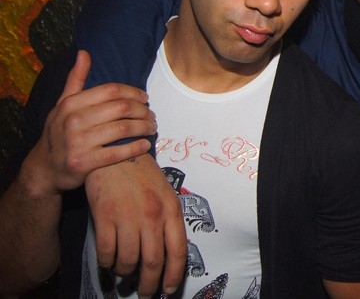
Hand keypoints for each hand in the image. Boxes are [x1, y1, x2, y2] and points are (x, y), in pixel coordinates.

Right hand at [23, 50, 155, 196]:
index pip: (112, 90)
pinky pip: (117, 153)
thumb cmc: (59, 131)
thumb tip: (84, 52)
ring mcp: (78, 142)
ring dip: (144, 127)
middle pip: (122, 108)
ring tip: (151, 127)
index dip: (134, 92)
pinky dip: (136, 148)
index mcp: (71, 104)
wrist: (44, 168)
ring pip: (124, 129)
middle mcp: (74, 121)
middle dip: (143, 110)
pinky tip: (145, 145)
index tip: (145, 98)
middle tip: (152, 115)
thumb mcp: (63, 104)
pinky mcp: (84, 163)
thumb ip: (76, 79)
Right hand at [85, 155, 186, 295]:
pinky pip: (106, 252)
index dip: (174, 275)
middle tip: (146, 293)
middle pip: (152, 262)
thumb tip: (170, 253)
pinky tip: (108, 262)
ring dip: (125, 272)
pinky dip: (106, 263)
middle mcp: (151, 216)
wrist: (117, 152)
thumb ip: (169, 220)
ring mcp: (128, 217)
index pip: (177, 251)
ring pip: (127, 261)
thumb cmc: (143, 174)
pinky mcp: (105, 216)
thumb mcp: (165, 193)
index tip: (168, 288)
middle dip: (149, 284)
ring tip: (124, 272)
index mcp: (170, 210)